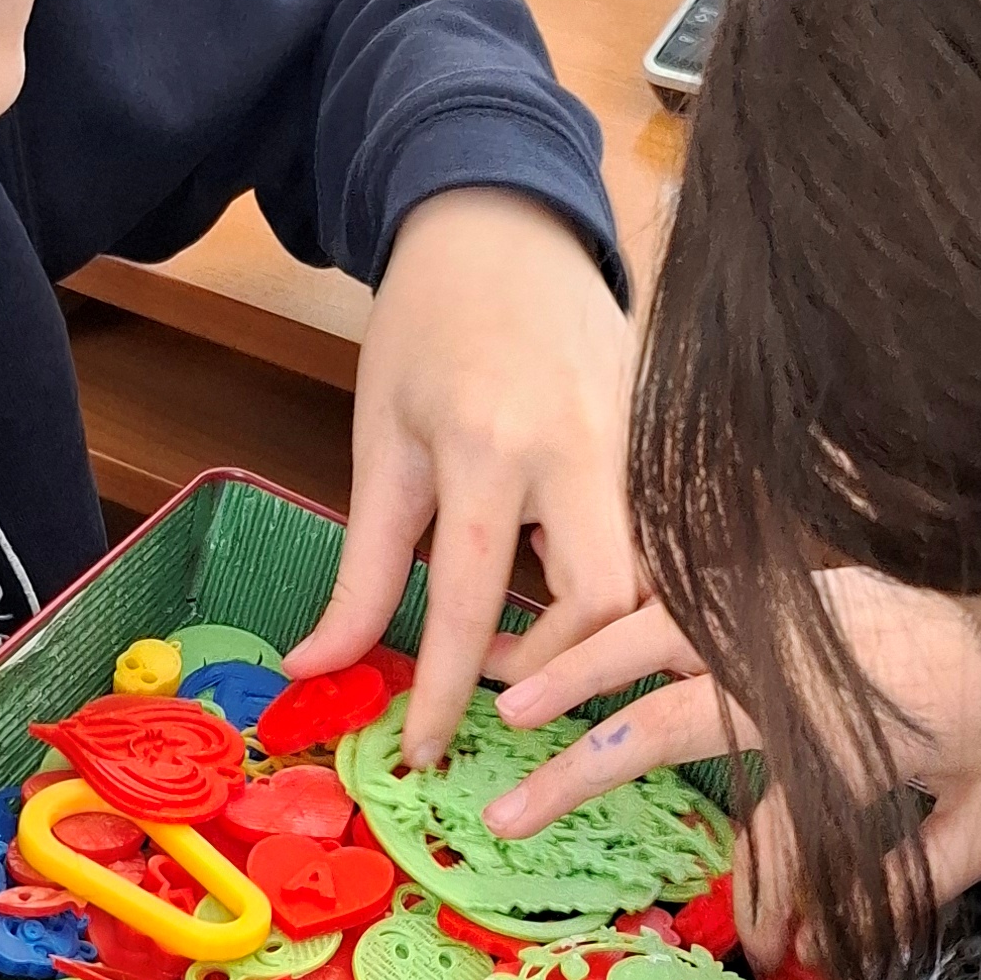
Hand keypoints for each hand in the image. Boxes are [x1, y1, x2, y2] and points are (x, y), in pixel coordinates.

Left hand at [290, 189, 639, 764]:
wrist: (504, 226)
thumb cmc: (428, 328)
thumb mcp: (380, 443)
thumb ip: (361, 568)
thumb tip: (318, 668)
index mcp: (489, 446)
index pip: (476, 600)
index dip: (449, 690)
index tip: (426, 753)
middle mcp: (580, 451)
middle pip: (604, 601)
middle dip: (555, 666)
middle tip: (493, 679)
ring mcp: (636, 446)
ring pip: (647, 578)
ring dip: (589, 629)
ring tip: (524, 634)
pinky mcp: (662, 444)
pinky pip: (656, 542)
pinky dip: (613, 583)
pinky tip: (565, 584)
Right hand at [482, 572, 980, 940]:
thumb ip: (919, 873)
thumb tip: (835, 939)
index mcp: (838, 736)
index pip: (772, 837)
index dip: (764, 902)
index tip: (765, 950)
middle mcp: (793, 668)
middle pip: (661, 720)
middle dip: (579, 771)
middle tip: (506, 812)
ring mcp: (786, 612)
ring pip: (657, 634)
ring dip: (580, 666)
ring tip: (512, 691)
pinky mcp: (794, 578)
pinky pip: (691, 587)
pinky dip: (634, 609)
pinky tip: (590, 622)